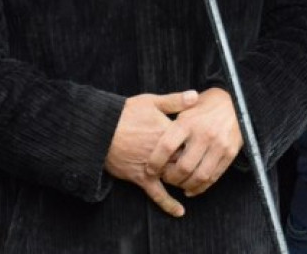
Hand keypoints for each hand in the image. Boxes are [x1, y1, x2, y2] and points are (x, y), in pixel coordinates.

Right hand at [104, 90, 198, 216]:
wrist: (101, 129)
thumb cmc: (126, 113)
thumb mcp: (151, 101)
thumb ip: (175, 100)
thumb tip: (196, 95)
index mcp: (169, 132)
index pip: (193, 141)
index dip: (199, 143)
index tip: (205, 142)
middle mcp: (164, 152)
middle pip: (187, 161)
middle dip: (195, 163)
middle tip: (201, 162)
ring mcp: (153, 167)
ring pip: (176, 177)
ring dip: (185, 180)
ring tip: (194, 181)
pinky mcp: (142, 178)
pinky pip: (157, 194)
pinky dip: (169, 204)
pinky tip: (180, 211)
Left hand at [147, 87, 241, 197]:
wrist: (237, 103)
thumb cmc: (207, 104)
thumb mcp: (186, 105)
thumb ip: (170, 121)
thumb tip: (151, 134)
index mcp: (188, 121)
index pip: (167, 146)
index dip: (155, 162)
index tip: (149, 169)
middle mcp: (204, 134)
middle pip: (183, 166)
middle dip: (171, 178)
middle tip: (165, 178)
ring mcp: (218, 145)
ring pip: (199, 176)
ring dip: (186, 185)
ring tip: (178, 183)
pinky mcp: (230, 154)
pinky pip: (213, 177)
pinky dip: (201, 187)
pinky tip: (192, 188)